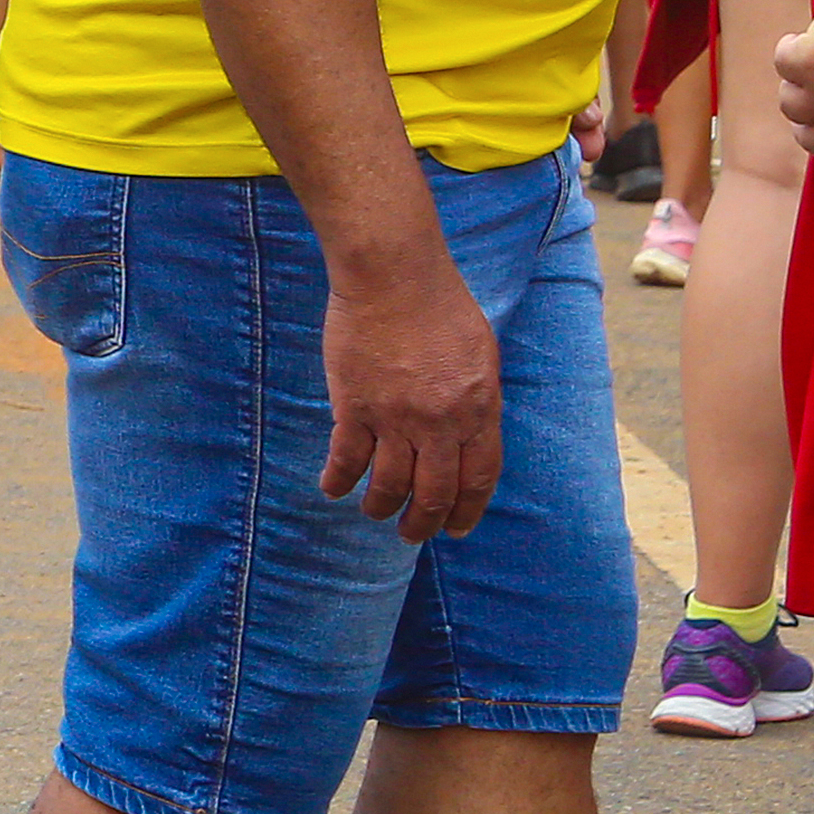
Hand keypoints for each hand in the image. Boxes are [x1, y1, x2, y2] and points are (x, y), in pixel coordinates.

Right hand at [314, 236, 500, 543]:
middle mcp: (441, 423)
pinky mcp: (355, 406)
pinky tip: (332, 489)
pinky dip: (339, 479)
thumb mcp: (482, 355)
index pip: (478, 478)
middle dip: (423, 522)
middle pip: (435, 492)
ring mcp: (396, 417)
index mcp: (479, 410)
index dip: (466, 510)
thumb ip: (479, 400)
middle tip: (412, 535)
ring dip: (381, 507)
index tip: (456, 529)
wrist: (393, 277)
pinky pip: (347, 458)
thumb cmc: (441, 306)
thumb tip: (470, 433)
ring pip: (390, 484)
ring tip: (374, 513)